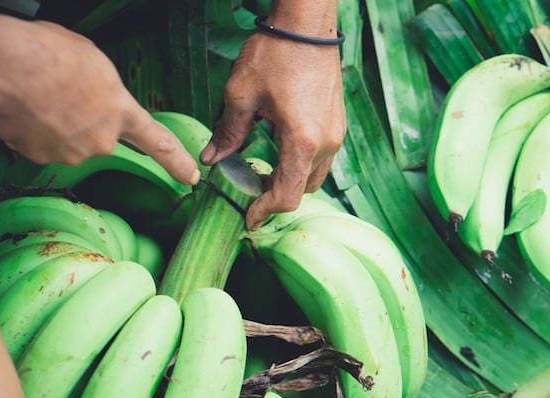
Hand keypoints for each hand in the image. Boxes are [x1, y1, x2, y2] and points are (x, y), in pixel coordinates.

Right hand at [0, 13, 198, 185]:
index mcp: (122, 112)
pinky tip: (26, 108)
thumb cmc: (49, 53)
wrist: (6, 66)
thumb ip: (106, 90)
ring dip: (57, 124)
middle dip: (83, 119)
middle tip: (60, 93)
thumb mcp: (94, 62)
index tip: (191, 177)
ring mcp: (73, 152)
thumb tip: (99, 100)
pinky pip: (43, 145)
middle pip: (99, 136)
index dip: (177, 162)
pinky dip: (35, 130)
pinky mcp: (42, 158)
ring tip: (39, 96)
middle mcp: (102, 140)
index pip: (158, 143)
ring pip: (70, 141)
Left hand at [200, 3, 344, 229]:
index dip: (264, 212)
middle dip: (276, 197)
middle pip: (303, 191)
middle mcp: (326, 144)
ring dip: (290, 181)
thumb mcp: (241, 95)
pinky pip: (321, 158)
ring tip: (263, 172)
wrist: (307, 26)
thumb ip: (228, 134)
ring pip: (314, 176)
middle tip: (249, 192)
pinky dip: (300, 164)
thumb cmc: (276, 55)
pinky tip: (280, 148)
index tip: (248, 217)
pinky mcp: (338, 125)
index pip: (287, 196)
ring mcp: (336, 135)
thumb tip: (211, 160)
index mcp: (302, 142)